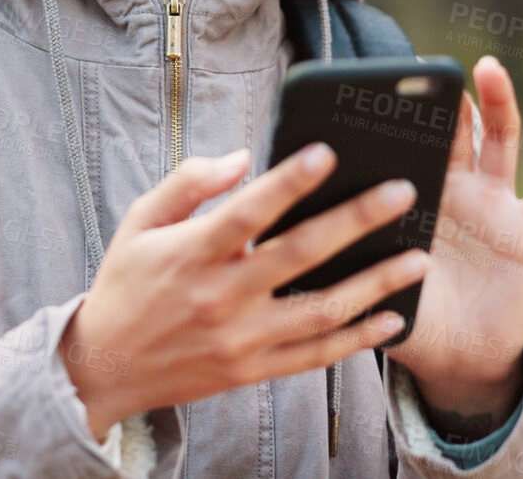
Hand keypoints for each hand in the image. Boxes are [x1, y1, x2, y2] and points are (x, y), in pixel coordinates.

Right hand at [59, 142, 431, 440]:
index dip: (289, 181)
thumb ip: (189, 184)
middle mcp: (220, 297)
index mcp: (192, 253)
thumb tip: (243, 159)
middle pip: (301, 254)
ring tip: (418, 257)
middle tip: (402, 193)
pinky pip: (316, 355)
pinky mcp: (253, 370)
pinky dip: (358, 339)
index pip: (249, 211)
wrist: (104, 367)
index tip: (327, 153)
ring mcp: (241, 338)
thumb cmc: (127, 284)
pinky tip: (393, 317)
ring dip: (376, 283)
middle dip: (357, 221)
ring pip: (322, 310)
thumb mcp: (140, 222)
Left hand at [383, 55, 522, 429]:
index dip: (394, 118)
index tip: (376, 83)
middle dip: (442, 98)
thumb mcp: (377, 288)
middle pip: (451, 132)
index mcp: (414, 199)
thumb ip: (354, 264)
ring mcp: (496, 205)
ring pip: (499, 142)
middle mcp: (456, 192)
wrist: (461, 359)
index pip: (404, 147)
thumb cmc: (410, 318)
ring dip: (497, 103)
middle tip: (428, 64)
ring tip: (488, 67)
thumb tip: (307, 243)